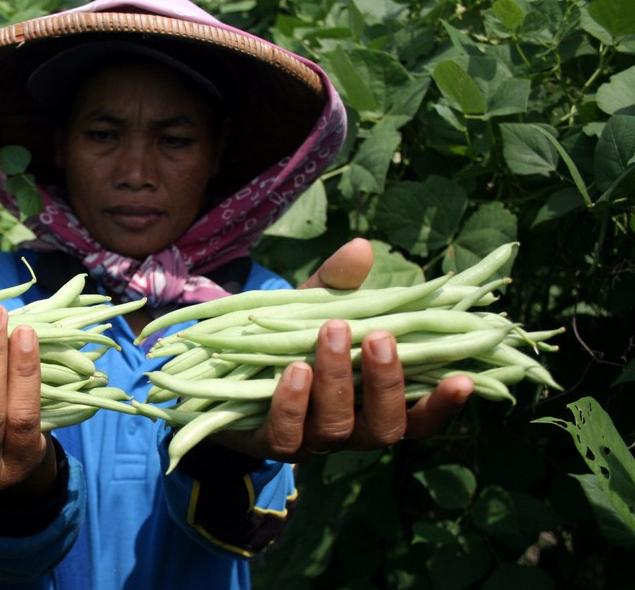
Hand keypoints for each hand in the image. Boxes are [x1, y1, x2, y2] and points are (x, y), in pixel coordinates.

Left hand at [214, 239, 473, 461]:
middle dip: (386, 381)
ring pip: (337, 425)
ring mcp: (312, 441)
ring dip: (338, 378)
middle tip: (380, 336)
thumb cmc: (291, 341)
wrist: (228, 374)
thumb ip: (339, 286)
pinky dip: (293, 400)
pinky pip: (287, 432)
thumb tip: (361, 248)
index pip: (420, 416)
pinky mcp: (271, 443)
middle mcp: (352, 430)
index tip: (464, 379)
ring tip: (331, 331)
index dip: (444, 405)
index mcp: (374, 402)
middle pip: (384, 425)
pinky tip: (295, 368)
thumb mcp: (316, 308)